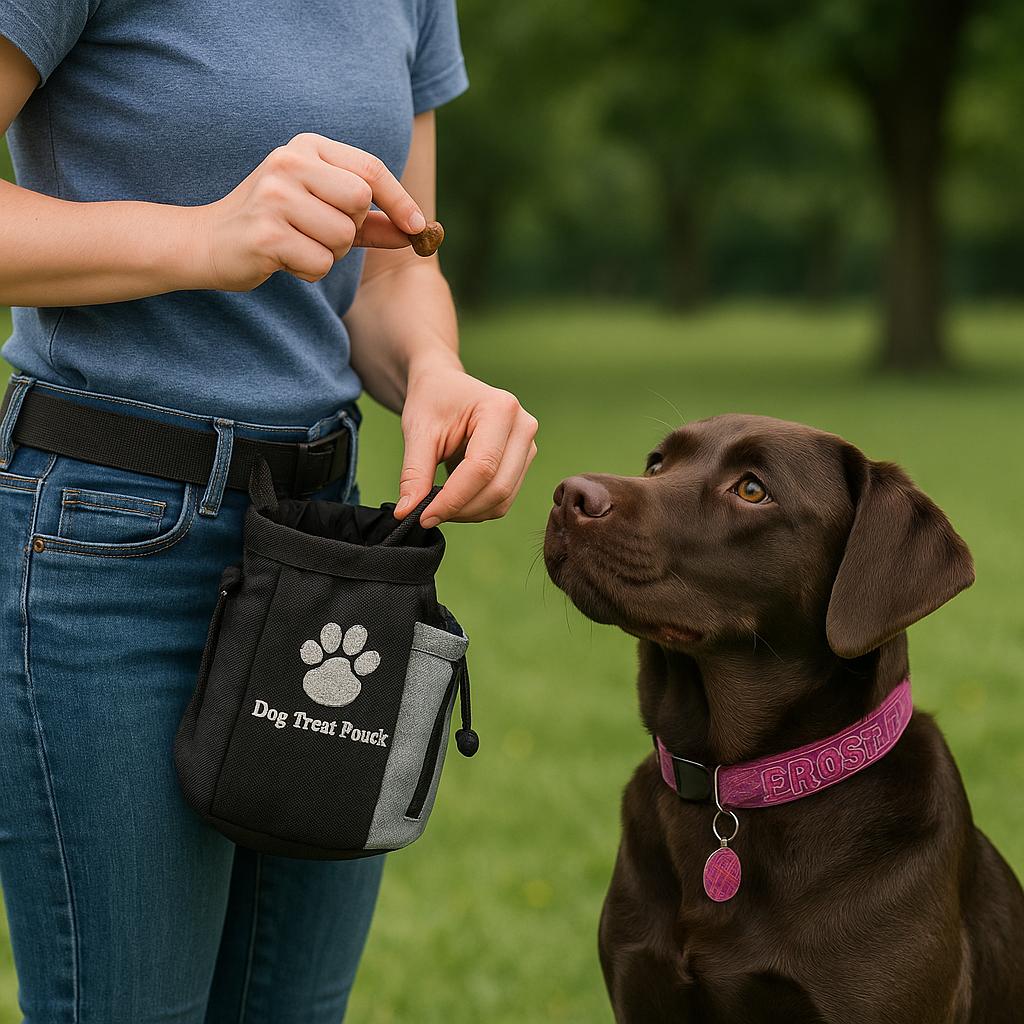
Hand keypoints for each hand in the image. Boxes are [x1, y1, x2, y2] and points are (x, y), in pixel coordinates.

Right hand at [194, 133, 425, 290]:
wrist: (209, 242)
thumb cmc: (275, 226)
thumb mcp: (323, 212)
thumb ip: (371, 222)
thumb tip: (419, 231)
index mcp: (306, 147)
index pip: (370, 169)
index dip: (400, 200)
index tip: (418, 226)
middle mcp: (289, 162)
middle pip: (360, 203)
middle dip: (352, 230)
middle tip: (321, 233)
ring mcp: (275, 196)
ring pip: (342, 237)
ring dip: (329, 254)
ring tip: (298, 245)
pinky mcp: (266, 233)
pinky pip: (320, 263)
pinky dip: (309, 271)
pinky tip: (283, 260)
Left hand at [396, 357, 538, 528]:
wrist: (445, 385)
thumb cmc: (431, 400)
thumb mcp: (417, 432)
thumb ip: (414, 474)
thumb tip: (407, 513)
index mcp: (500, 409)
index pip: (481, 467)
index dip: (452, 498)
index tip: (422, 516)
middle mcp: (523, 427)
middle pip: (498, 488)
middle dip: (460, 510)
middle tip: (426, 515)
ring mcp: (528, 446)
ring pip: (503, 500)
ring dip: (468, 513)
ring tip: (437, 504)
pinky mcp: (523, 462)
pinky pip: (504, 499)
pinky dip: (477, 508)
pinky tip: (454, 499)